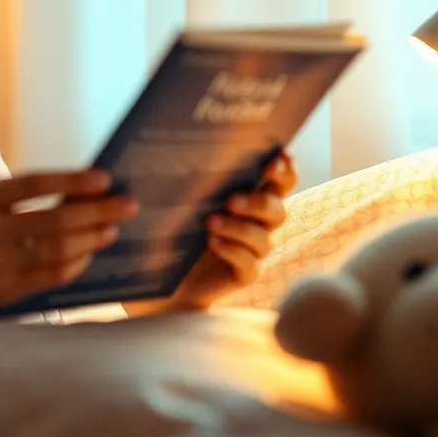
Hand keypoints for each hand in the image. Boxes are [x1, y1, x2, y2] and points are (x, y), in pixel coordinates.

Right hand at [0, 170, 138, 311]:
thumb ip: (13, 193)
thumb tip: (76, 192)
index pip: (35, 183)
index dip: (73, 181)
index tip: (105, 178)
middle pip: (54, 220)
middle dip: (97, 212)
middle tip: (128, 204)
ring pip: (57, 250)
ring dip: (92, 239)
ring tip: (112, 228)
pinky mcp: (0, 291)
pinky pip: (50, 276)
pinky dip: (75, 263)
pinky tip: (89, 253)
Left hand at [162, 151, 295, 310]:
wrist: (163, 277)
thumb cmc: (169, 227)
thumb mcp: (168, 201)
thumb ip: (168, 185)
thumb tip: (153, 175)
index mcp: (249, 196)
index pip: (279, 181)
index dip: (284, 170)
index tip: (276, 158)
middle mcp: (257, 222)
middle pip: (277, 209)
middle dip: (259, 202)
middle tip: (231, 200)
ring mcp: (252, 250)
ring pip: (263, 238)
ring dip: (240, 228)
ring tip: (210, 222)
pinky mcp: (243, 275)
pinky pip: (250, 265)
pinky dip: (233, 251)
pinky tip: (213, 242)